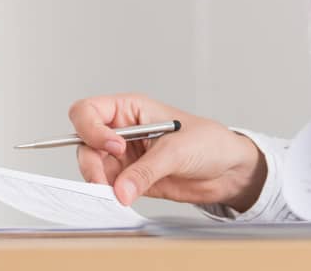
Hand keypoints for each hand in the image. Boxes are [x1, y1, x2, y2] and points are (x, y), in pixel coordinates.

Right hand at [67, 92, 266, 210]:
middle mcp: (122, 130)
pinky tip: (121, 201)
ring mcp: (123, 156)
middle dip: (90, 162)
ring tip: (117, 194)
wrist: (226, 170)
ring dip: (98, 181)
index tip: (115, 146)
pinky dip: (108, 195)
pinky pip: (107, 186)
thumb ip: (147, 171)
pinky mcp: (129, 179)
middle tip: (104, 182)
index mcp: (130, 109)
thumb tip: (120, 190)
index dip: (92, 128)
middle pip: (84, 141)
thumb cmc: (208, 143)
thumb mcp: (178, 151)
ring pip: (92, 166)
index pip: (89, 111)